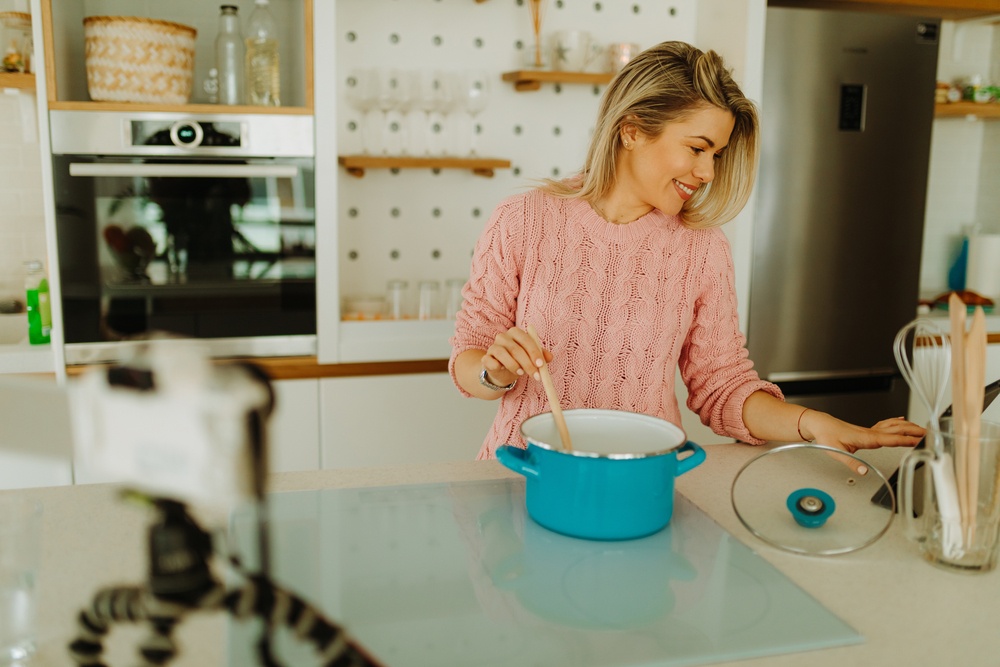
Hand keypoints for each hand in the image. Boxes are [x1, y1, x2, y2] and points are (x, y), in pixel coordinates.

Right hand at [481, 326, 552, 387]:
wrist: (502, 372)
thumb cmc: (519, 361)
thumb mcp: (531, 358)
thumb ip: (541, 356)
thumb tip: (550, 357)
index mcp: (516, 333)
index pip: (526, 340)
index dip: (534, 352)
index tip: (541, 364)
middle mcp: (503, 337)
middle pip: (515, 348)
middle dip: (527, 363)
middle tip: (535, 375)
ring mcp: (493, 347)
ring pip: (502, 353)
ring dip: (513, 365)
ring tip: (521, 373)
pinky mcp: (485, 358)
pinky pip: (490, 361)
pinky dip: (496, 366)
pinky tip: (502, 370)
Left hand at [802, 411, 924, 474]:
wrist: (819, 424)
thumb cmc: (826, 435)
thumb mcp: (835, 451)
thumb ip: (850, 462)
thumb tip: (863, 471)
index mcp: (865, 438)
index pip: (890, 439)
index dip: (905, 440)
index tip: (919, 441)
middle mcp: (870, 432)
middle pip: (896, 430)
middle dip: (913, 432)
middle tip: (930, 434)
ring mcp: (869, 430)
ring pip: (893, 426)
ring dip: (908, 426)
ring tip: (922, 428)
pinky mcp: (866, 430)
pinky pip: (885, 425)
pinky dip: (896, 422)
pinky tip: (901, 420)